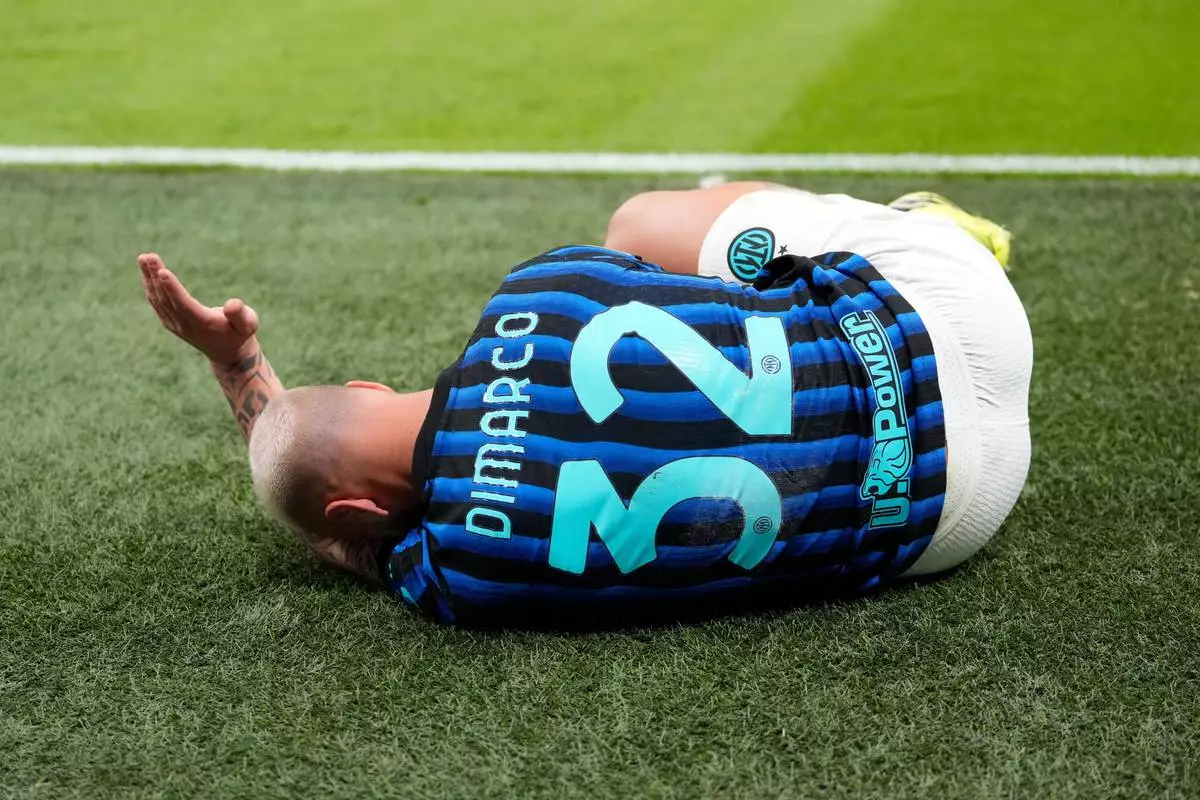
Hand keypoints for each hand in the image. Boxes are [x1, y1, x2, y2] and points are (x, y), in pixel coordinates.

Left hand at [138, 253, 259, 363]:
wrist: (227, 352)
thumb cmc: (240, 334)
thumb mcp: (248, 324)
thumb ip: (241, 315)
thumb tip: (233, 304)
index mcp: (203, 324)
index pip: (184, 305)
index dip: (173, 289)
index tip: (162, 271)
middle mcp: (185, 325)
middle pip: (166, 299)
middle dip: (155, 277)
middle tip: (147, 256)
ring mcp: (175, 324)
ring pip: (158, 299)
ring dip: (149, 278)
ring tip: (144, 258)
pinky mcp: (170, 322)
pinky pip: (157, 302)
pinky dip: (150, 286)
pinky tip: (146, 272)